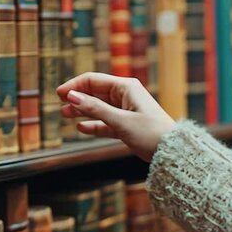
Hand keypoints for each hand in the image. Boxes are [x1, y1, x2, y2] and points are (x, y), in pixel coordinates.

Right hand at [56, 72, 175, 161]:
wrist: (172, 151)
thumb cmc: (151, 133)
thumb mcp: (120, 120)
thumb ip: (94, 109)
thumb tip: (71, 97)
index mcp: (125, 87)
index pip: (93, 80)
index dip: (74, 86)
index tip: (59, 94)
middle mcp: (125, 95)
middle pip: (94, 93)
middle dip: (77, 98)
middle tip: (60, 106)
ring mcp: (126, 109)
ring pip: (98, 107)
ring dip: (82, 110)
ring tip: (65, 115)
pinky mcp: (127, 124)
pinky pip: (105, 122)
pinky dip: (94, 124)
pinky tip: (81, 128)